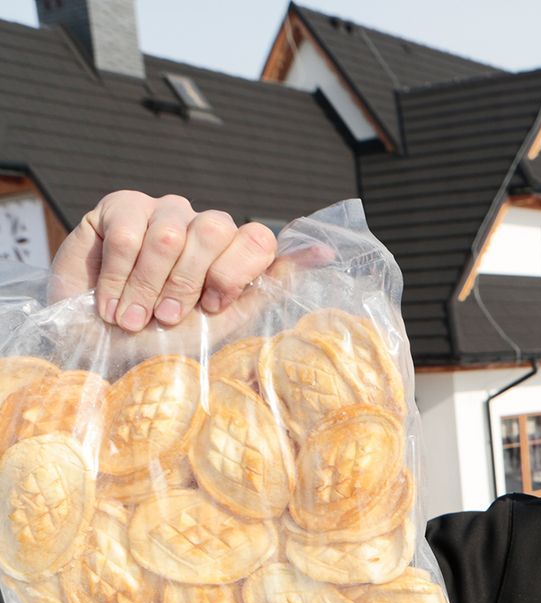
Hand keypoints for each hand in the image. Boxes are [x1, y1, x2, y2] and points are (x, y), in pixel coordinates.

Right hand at [49, 191, 277, 333]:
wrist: (102, 346)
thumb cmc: (165, 337)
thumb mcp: (223, 322)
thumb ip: (269, 287)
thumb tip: (325, 253)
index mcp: (234, 251)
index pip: (258, 239)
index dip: (234, 274)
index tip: (211, 307)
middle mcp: (202, 224)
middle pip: (216, 230)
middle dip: (188, 283)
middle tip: (168, 316)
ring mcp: (163, 210)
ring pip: (170, 235)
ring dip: (148, 287)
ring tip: (133, 317)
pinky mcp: (120, 206)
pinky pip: (128, 233)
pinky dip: (118, 276)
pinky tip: (111, 302)